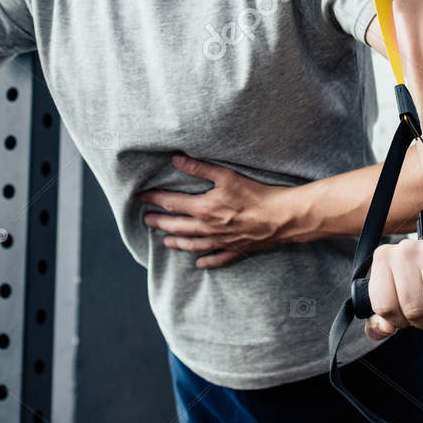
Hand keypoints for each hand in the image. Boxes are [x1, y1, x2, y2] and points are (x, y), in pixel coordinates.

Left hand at [138, 154, 291, 268]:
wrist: (281, 217)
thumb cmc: (255, 193)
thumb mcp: (226, 175)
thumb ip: (199, 167)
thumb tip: (176, 159)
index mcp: (203, 209)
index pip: (171, 203)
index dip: (154, 199)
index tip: (141, 197)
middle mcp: (208, 228)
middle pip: (177, 226)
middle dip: (160, 222)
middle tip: (147, 220)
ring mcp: (221, 241)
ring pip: (193, 245)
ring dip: (177, 243)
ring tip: (166, 242)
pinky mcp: (236, 249)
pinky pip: (217, 258)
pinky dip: (206, 261)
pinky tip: (200, 263)